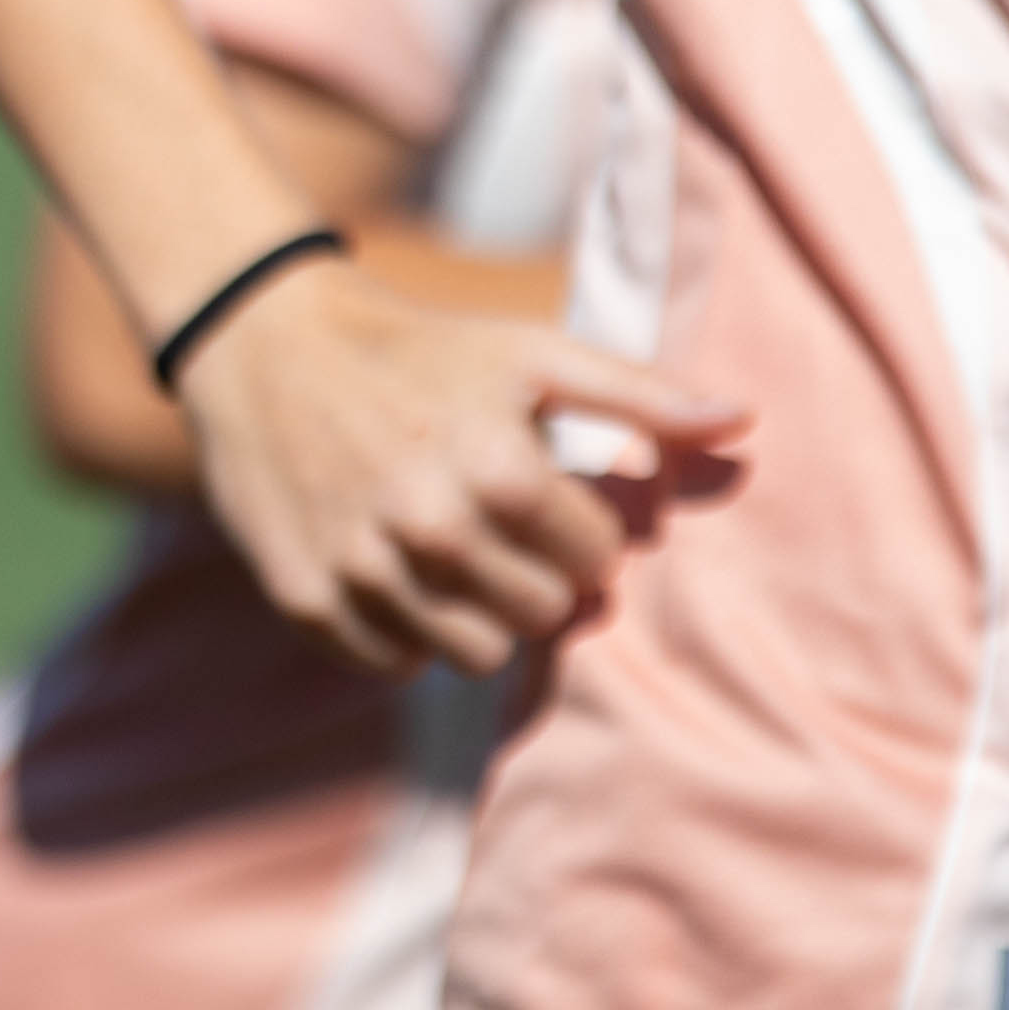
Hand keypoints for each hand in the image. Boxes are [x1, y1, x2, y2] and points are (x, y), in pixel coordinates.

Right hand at [173, 259, 742, 674]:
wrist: (264, 344)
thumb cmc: (422, 351)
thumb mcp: (533, 352)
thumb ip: (642, 391)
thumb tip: (744, 419)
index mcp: (500, 469)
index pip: (596, 562)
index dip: (582, 531)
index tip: (549, 498)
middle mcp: (428, 528)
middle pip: (540, 619)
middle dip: (536, 580)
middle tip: (503, 533)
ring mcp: (360, 570)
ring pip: (469, 657)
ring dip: (474, 614)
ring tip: (454, 557)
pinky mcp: (305, 599)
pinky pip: (391, 664)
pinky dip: (402, 630)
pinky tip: (394, 572)